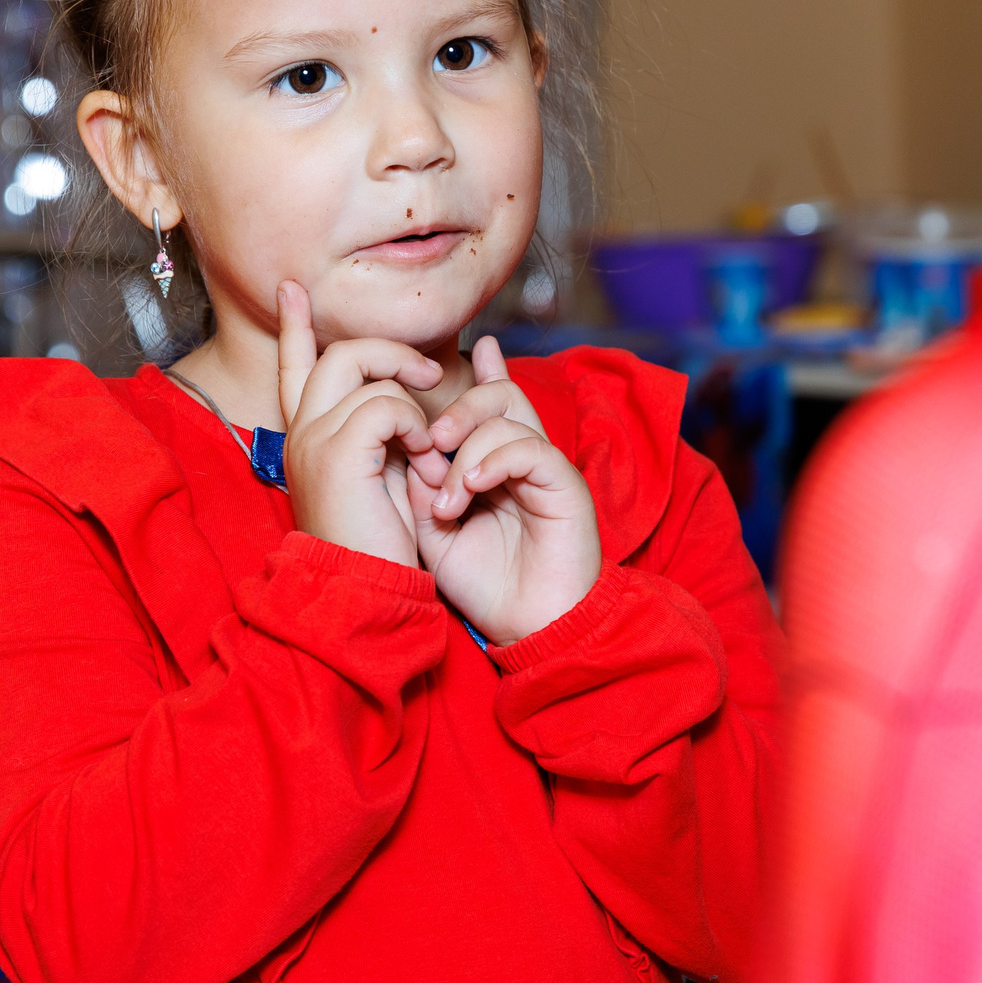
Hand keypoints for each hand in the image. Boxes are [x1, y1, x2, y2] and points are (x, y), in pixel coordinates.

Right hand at [277, 281, 442, 567]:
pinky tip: (424, 458)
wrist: (364, 589)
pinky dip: (414, 424)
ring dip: (410, 397)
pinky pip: (385, 402)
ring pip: (363, 368)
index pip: (294, 366)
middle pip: (337, 353)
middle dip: (388, 351)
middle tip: (426, 373)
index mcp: (305, 438)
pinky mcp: (338, 450)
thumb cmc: (378, 542)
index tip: (293, 290)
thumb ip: (381, 432)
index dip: (295, 327)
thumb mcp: (381, 474)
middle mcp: (300, 432)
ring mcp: (314, 438)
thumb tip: (403, 394)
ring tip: (429, 442)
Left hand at [406, 337, 601, 643]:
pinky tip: (470, 487)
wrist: (526, 628)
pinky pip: (530, 449)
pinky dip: (495, 461)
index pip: (489, 405)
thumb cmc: (485, 585)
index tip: (460, 354)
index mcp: (495, 463)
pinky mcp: (565, 486)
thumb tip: (415, 445)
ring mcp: (546, 469)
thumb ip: (424, 487)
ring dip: (466, 451)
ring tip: (446, 501)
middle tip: (430, 440)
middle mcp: (523, 459)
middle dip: (460, 407)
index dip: (481, 374)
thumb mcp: (436, 532)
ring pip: (508, 418)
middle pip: (499, 395)